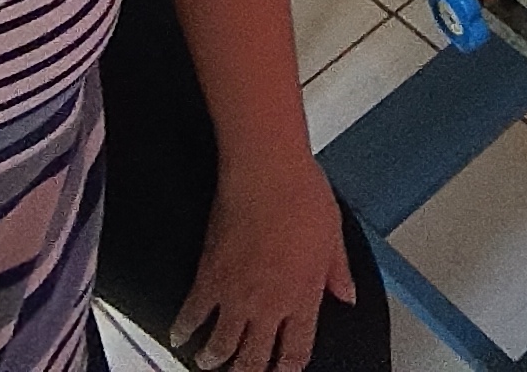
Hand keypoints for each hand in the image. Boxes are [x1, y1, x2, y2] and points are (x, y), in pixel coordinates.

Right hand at [175, 152, 352, 371]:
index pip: (295, 352)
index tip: (280, 371)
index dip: (285, 369)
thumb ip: (338, 273)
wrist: (266, 174)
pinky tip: (180, 335)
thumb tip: (347, 295)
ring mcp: (237, 296)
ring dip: (213, 359)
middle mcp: (269, 306)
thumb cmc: (302, 195)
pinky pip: (193, 315)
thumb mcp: (334, 236)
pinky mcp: (209, 278)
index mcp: (303, 298)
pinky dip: (183, 329)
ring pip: (221, 346)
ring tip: (209, 362)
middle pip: (253, 360)